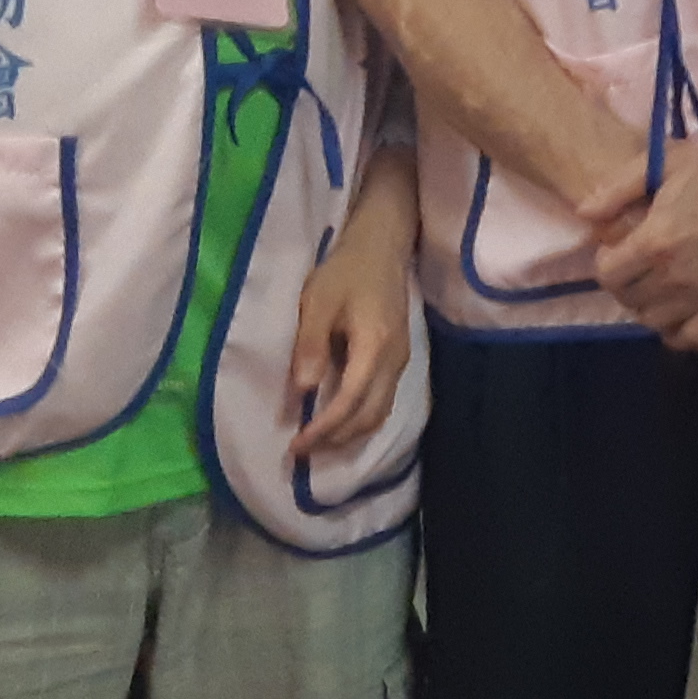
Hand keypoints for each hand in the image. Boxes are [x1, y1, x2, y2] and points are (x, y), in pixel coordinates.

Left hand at [287, 234, 413, 457]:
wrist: (382, 247)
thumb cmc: (345, 272)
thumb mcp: (317, 302)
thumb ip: (311, 345)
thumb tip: (302, 390)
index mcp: (374, 346)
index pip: (350, 401)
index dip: (324, 428)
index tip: (297, 445)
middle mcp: (394, 360)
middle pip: (369, 416)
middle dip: (335, 439)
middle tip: (302, 450)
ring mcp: (400, 360)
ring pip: (380, 413)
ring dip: (350, 434)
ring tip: (319, 443)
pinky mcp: (398, 358)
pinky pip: (383, 401)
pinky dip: (361, 420)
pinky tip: (341, 422)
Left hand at [593, 122, 697, 360]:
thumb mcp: (665, 161)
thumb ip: (616, 188)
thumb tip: (583, 213)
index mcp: (655, 240)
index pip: (608, 274)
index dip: (607, 263)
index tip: (618, 253)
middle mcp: (677, 277)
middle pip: (631, 301)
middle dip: (628, 286)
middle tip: (639, 271)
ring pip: (658, 322)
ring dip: (652, 309)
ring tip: (660, 291)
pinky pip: (695, 338)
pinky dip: (680, 333)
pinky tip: (681, 316)